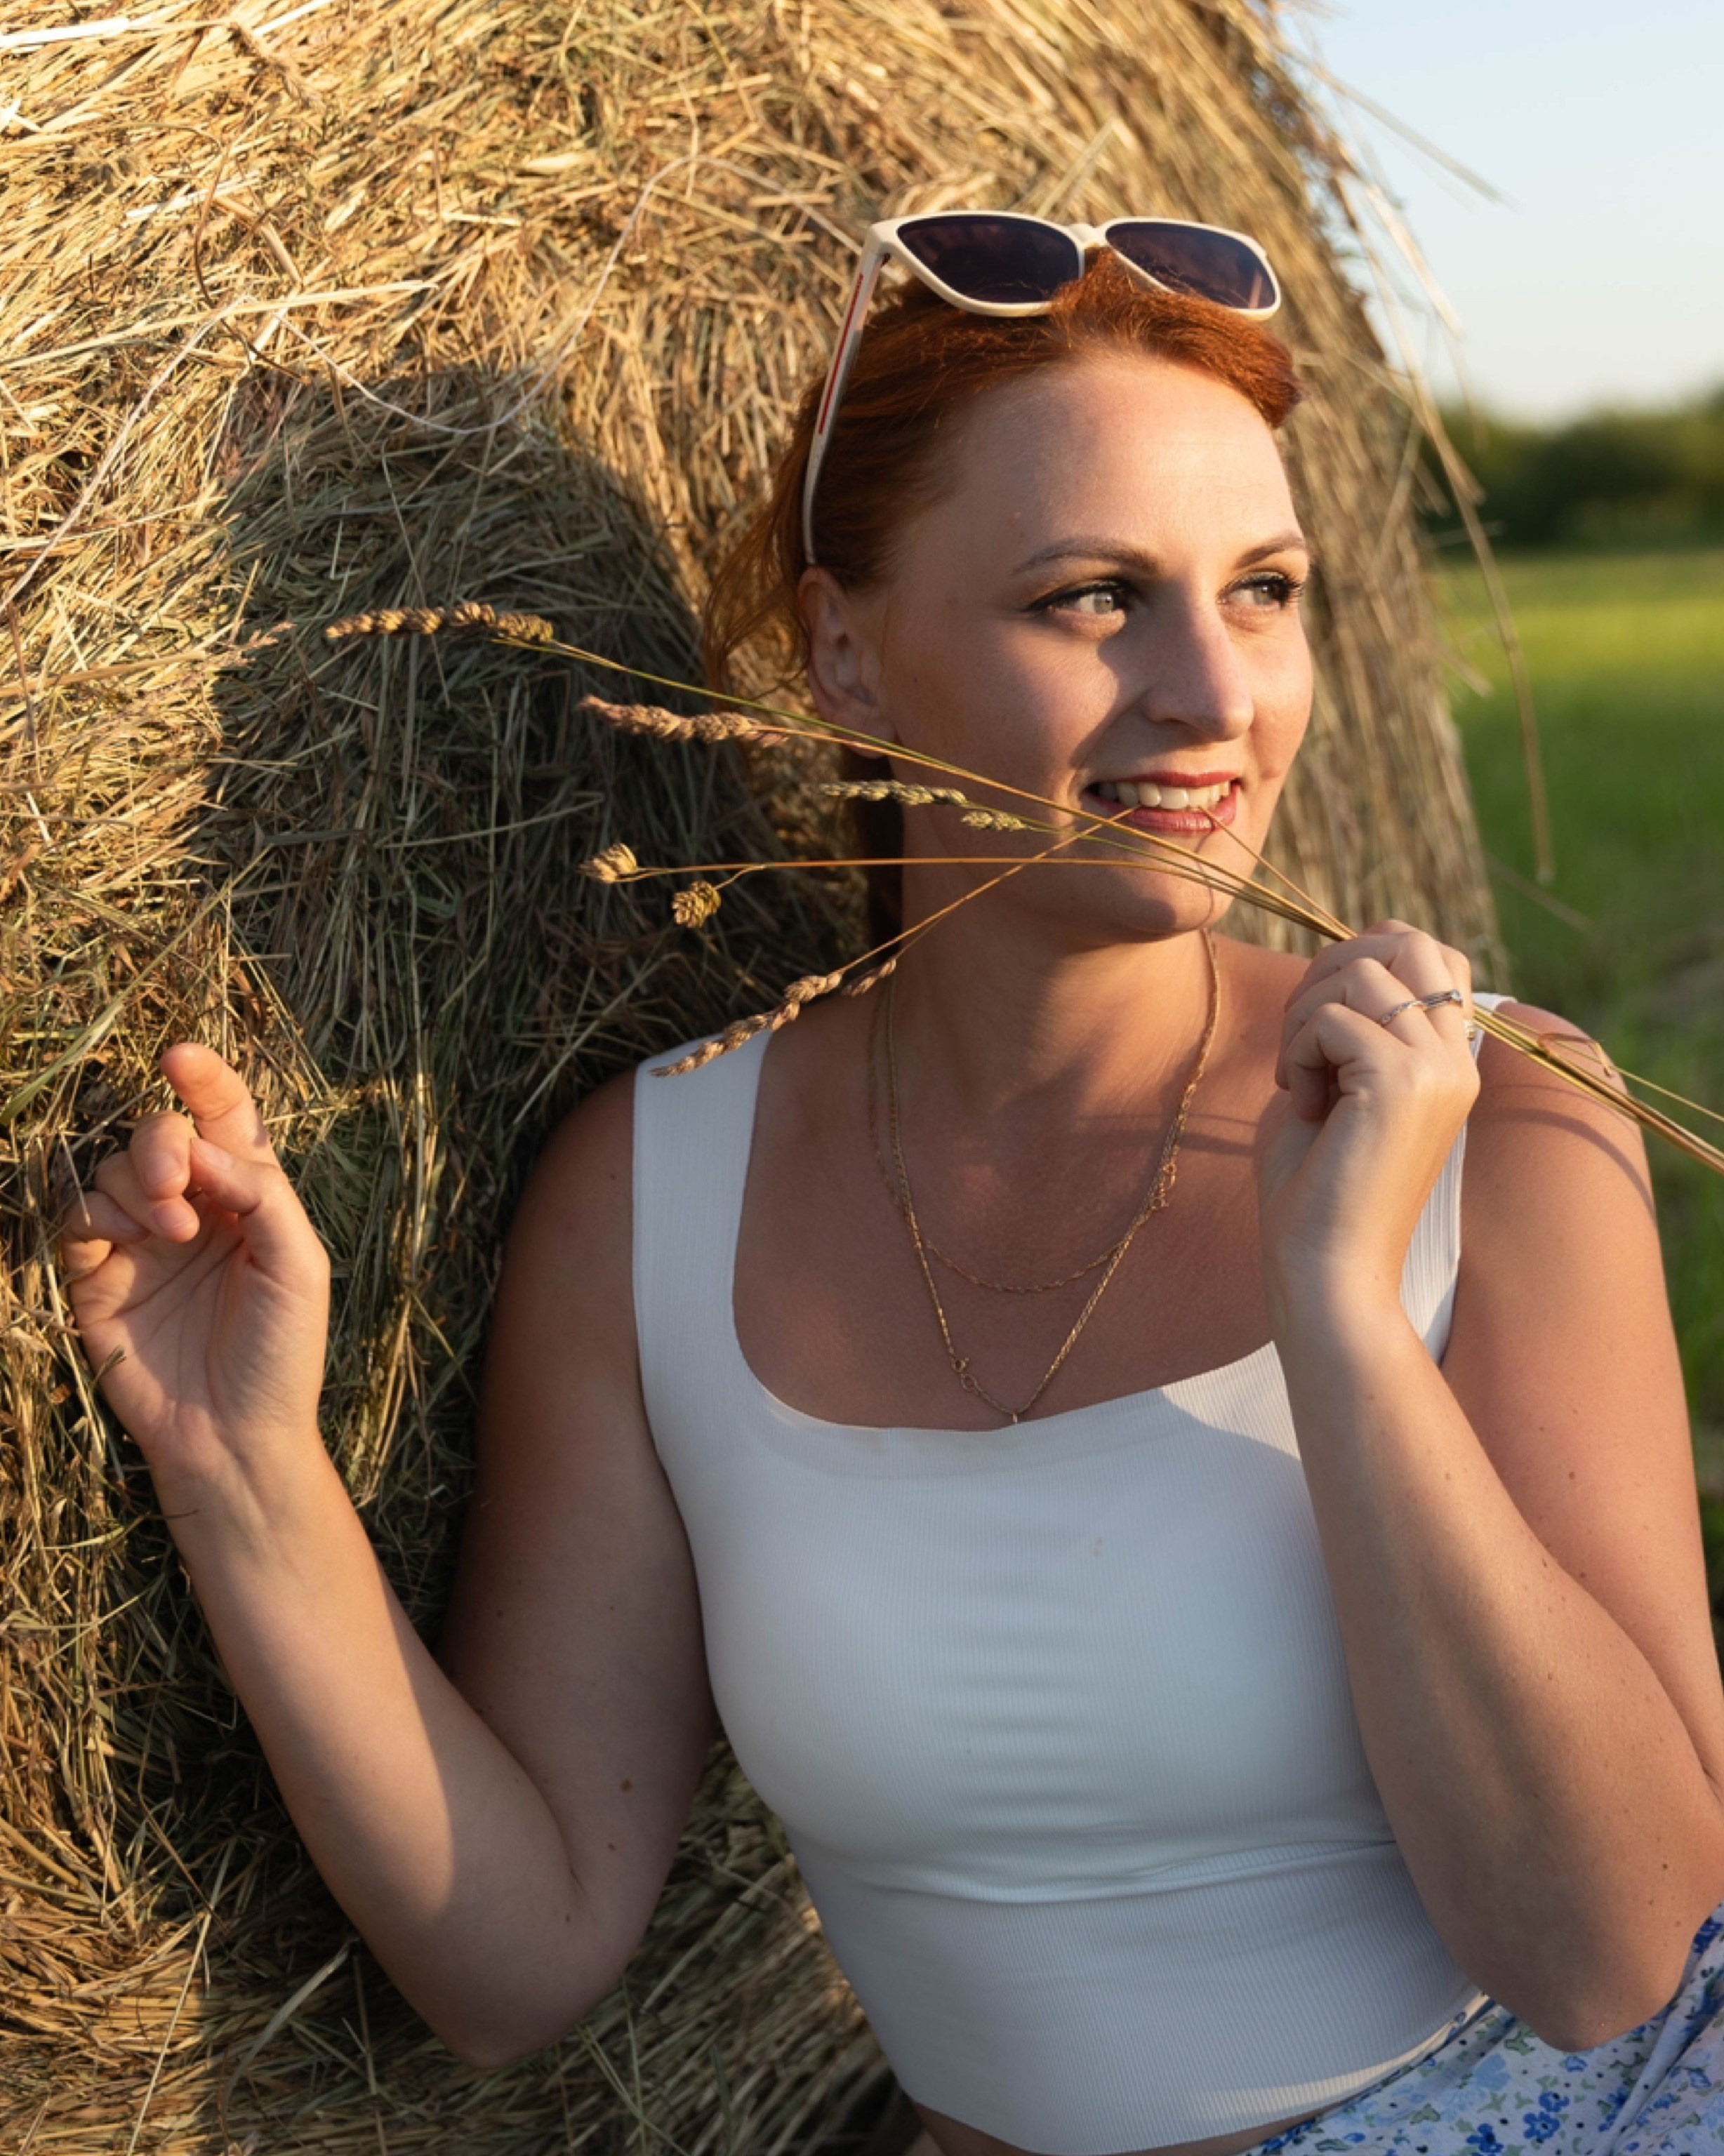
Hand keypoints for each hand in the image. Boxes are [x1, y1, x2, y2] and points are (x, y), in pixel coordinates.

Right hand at [59, 1044, 330, 1501]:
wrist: (232, 1436)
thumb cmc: (281, 1354)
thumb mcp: (298, 1264)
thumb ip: (259, 1192)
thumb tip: (200, 1144)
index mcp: (251, 1197)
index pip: (225, 1117)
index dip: (204, 1079)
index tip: (179, 1056)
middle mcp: (195, 1208)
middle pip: (161, 1134)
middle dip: (162, 1142)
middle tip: (176, 1183)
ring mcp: (142, 1239)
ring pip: (114, 1167)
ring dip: (137, 1182)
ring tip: (169, 1230)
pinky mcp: (97, 1274)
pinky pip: (77, 1214)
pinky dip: (95, 1210)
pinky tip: (128, 1238)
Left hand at [1257, 922, 1479, 1314]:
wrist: (1327, 1273)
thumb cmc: (1314, 1193)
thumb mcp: (1333, 1089)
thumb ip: (1344, 1026)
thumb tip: (1334, 962)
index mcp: (1449, 1062)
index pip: (1429, 953)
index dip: (1363, 958)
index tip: (1318, 1021)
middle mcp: (1456, 1059)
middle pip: (1409, 939)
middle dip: (1333, 965)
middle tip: (1300, 1035)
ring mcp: (1437, 1069)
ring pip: (1362, 971)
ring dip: (1305, 1013)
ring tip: (1297, 1076)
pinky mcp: (1403, 1083)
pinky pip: (1331, 1017)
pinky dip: (1297, 1051)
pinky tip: (1301, 1102)